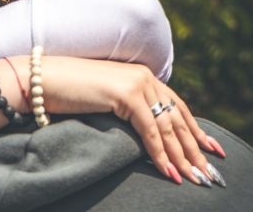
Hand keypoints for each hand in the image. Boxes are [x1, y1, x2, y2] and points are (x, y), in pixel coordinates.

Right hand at [38, 56, 223, 185]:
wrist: (42, 80)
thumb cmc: (67, 92)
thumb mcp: (105, 98)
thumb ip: (127, 107)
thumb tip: (145, 131)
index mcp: (142, 75)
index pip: (176, 106)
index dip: (195, 130)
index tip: (210, 149)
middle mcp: (145, 76)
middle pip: (177, 118)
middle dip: (193, 148)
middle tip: (207, 172)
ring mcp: (137, 83)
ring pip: (168, 127)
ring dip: (181, 156)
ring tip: (192, 177)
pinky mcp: (127, 95)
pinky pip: (150, 131)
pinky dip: (160, 153)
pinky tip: (167, 170)